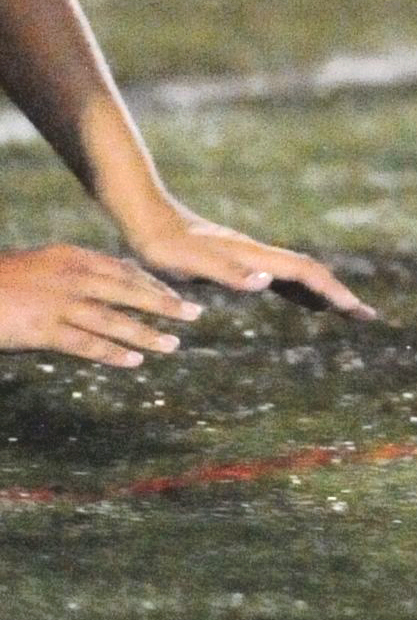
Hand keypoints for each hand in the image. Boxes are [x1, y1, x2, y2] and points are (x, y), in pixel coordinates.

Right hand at [0, 242, 197, 367]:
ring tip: (172, 345)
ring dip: (146, 333)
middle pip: (129, 291)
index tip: (177, 294)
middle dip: (164, 303)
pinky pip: (87, 343)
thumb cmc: (3, 280)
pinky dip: (113, 353)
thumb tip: (100, 285)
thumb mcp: (43, 267)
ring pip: (115, 320)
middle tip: (195, 313)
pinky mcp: (45, 329)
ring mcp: (61, 303)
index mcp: (74, 257)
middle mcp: (73, 277)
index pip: (124, 270)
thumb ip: (73, 274)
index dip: (153, 283)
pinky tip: (134, 361)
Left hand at [113, 199, 376, 318]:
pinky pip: (283, 280)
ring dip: (325, 293)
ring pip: (300, 276)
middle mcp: (260, 255)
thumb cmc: (163, 246)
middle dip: (340, 294)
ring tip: (345, 312)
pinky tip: (304, 302)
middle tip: (366, 315)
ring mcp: (253, 258)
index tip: (356, 309)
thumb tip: (268, 281)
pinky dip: (302, 292)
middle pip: (311, 274)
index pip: (305, 273)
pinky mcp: (241, 264)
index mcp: (254, 256)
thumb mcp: (189, 264)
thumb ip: (228, 272)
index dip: (332, 290)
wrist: (147, 220)